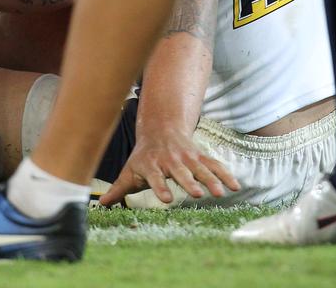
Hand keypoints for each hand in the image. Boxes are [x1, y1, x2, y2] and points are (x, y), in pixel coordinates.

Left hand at [98, 128, 239, 206]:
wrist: (159, 129)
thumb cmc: (142, 157)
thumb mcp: (129, 171)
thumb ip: (118, 189)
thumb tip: (100, 205)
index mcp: (151, 165)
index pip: (155, 177)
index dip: (160, 187)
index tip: (166, 199)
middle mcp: (170, 160)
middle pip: (180, 172)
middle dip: (188, 181)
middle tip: (197, 193)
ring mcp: (187, 157)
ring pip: (200, 168)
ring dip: (211, 180)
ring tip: (220, 193)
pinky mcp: (199, 156)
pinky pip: (214, 165)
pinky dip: (225, 174)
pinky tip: (236, 186)